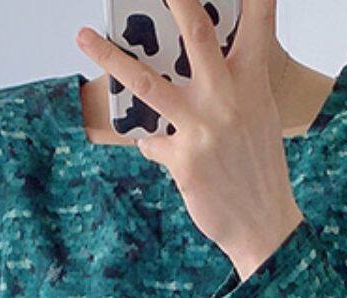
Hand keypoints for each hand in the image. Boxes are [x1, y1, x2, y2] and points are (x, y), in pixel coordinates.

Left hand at [75, 0, 304, 280]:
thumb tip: (203, 61)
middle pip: (196, 35)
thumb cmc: (259, 168)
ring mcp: (203, 129)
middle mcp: (228, 100)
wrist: (264, 226)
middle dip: (176, 0)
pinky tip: (158, 146)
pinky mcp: (182, 161)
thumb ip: (235, 83)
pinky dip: (150, 142)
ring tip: (82, 37)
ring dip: (110, 58)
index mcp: (252, 83)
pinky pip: (150, 140)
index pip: (258, 23)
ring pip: (147, 83)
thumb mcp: (260, 116)